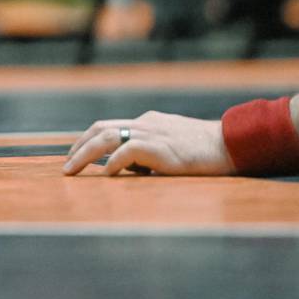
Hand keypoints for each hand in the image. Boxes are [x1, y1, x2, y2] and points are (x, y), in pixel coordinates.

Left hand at [63, 110, 235, 175]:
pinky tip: (106, 176)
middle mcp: (145, 124)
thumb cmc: (207, 151)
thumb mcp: (174, 148)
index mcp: (148, 122)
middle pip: (100, 129)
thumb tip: (132, 170)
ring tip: (72, 171)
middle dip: (78, 146)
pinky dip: (112, 163)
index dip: (88, 140)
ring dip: (85, 154)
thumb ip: (152, 154)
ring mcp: (151, 133)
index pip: (109, 126)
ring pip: (106, 137)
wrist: (232, 144)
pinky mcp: (159, 147)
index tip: (76, 155)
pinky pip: (127, 152)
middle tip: (66, 166)